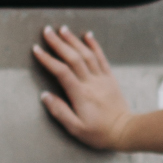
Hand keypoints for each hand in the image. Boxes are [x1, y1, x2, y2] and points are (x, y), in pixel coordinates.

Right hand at [33, 26, 134, 150]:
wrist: (125, 131)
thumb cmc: (99, 133)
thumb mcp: (75, 129)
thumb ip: (59, 111)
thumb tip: (45, 95)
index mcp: (81, 94)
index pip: (61, 72)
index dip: (48, 59)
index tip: (37, 50)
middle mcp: (91, 83)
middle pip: (73, 58)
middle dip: (59, 43)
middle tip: (47, 31)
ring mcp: (102, 79)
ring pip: (87, 54)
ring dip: (74, 40)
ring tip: (63, 29)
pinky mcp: (110, 78)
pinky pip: (102, 58)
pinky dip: (94, 45)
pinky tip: (88, 35)